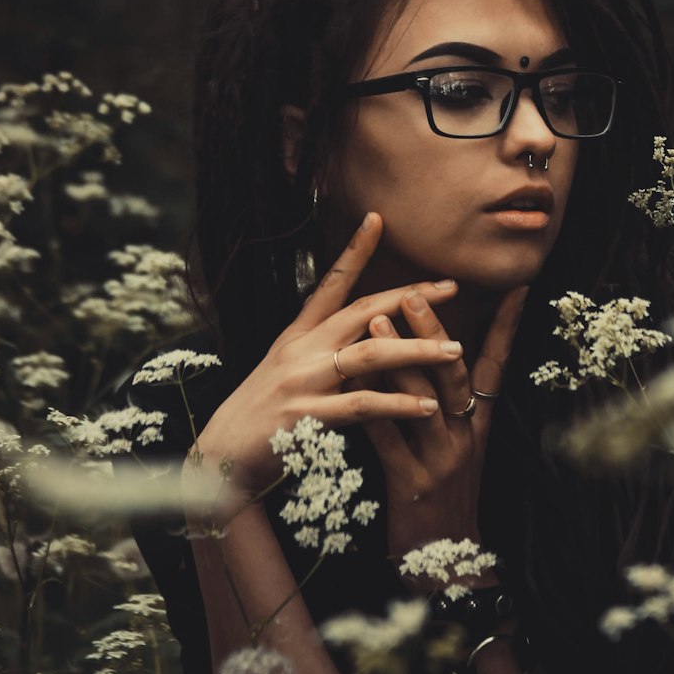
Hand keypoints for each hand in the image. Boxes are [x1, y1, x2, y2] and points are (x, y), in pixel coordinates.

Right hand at [192, 213, 464, 488]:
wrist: (219, 455)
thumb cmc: (260, 415)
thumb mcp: (290, 371)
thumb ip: (325, 352)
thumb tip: (369, 335)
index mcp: (298, 335)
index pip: (330, 283)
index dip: (354, 250)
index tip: (377, 218)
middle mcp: (301, 349)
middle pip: (364, 311)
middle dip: (410, 296)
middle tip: (451, 287)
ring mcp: (303, 380)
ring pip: (370, 355)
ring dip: (416, 350)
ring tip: (454, 352)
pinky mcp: (305, 416)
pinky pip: (361, 405)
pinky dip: (398, 404)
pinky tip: (428, 406)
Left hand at [361, 282, 527, 565]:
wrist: (444, 567)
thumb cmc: (440, 498)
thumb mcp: (453, 447)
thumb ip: (443, 404)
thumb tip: (429, 355)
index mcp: (476, 424)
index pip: (495, 365)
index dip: (506, 327)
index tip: (515, 288)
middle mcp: (465, 437)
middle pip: (453, 374)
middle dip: (433, 332)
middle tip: (413, 293)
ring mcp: (440, 461)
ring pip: (422, 402)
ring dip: (398, 360)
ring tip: (374, 323)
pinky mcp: (411, 487)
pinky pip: (389, 442)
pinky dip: (370, 412)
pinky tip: (350, 389)